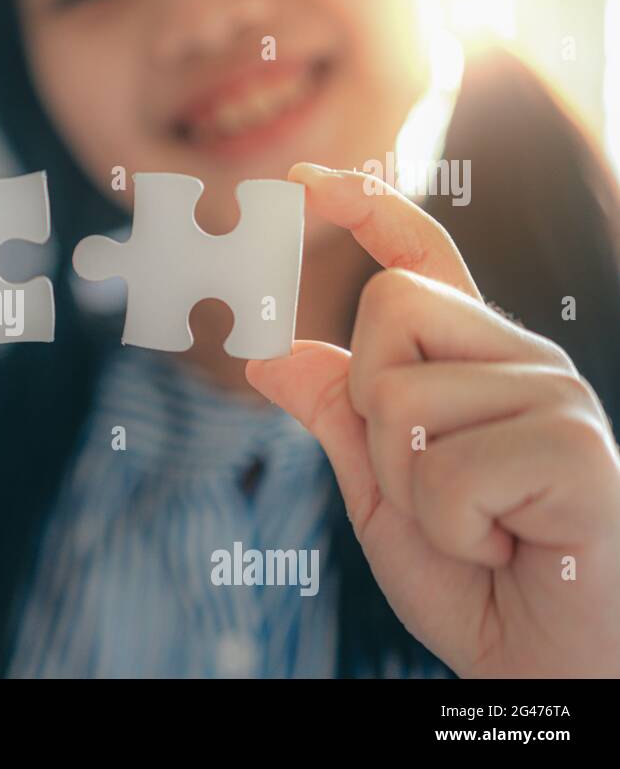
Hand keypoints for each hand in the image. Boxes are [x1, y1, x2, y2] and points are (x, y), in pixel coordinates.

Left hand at [247, 163, 619, 675]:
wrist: (545, 663)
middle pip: (388, 308)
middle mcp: (521, 362)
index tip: (304, 179)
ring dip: (410, 489)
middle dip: (372, 410)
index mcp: (474, 364)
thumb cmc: (472, 578)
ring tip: (477, 528)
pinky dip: (451, 529)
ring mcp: (555, 398)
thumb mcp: (380, 492)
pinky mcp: (575, 450)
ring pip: (403, 395)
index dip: (366, 210)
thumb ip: (335, 417)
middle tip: (430, 488)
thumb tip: (266, 353)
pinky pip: (447, 469)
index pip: (420, 263)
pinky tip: (508, 546)